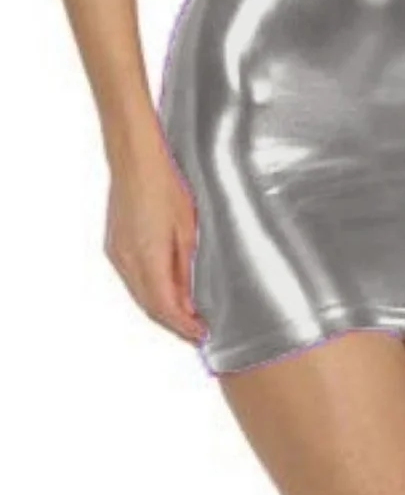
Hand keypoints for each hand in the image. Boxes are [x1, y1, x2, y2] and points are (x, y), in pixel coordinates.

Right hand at [104, 138, 207, 344]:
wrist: (135, 159)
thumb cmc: (166, 186)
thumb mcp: (187, 230)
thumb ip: (185, 269)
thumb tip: (188, 302)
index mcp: (148, 258)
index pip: (165, 307)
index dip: (183, 326)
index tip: (201, 335)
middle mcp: (127, 261)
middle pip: (150, 307)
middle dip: (174, 324)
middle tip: (196, 333)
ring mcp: (117, 254)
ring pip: (140, 295)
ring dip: (161, 310)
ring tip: (186, 318)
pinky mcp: (114, 246)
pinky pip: (132, 280)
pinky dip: (150, 293)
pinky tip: (166, 293)